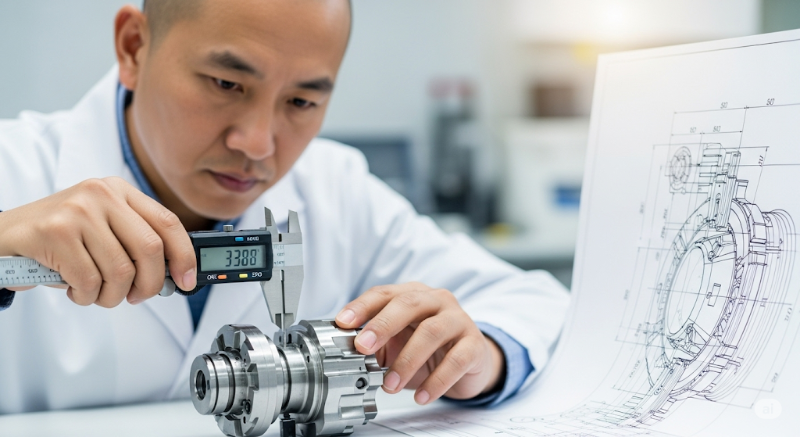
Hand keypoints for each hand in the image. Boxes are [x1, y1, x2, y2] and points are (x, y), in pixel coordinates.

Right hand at [0, 177, 196, 306]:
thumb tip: (176, 274)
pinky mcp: (56, 232)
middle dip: (149, 284)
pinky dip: (87, 296)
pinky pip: (91, 281)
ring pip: (121, 271)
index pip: (168, 222)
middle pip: (150, 249)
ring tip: (96, 292)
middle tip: (135, 296)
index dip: (184, 255)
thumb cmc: (61, 238)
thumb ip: (137, 242)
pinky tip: (75, 288)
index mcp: (120, 190)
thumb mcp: (104, 228)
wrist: (6, 236)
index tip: (187, 280)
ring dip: (111, 295)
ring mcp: (79, 211)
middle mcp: (102, 194)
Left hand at [335, 282, 504, 404]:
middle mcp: (437, 301)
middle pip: (408, 304)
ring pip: (432, 332)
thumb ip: (377, 343)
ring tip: (390, 384)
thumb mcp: (399, 342)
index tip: (343, 323)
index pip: (384, 294)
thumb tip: (349, 352)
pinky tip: (422, 396)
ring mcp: (458, 320)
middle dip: (382, 325)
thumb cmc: (430, 349)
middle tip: (363, 347)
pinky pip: (456, 360)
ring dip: (407, 360)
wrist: (471, 362)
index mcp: (414, 294)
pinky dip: (437, 380)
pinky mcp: (475, 344)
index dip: (362, 307)